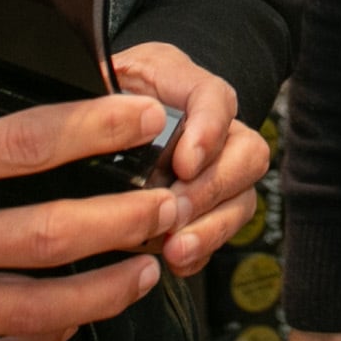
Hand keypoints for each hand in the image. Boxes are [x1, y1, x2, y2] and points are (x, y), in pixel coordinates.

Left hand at [111, 42, 271, 275]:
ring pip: (242, 198)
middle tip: (175, 210)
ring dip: (212, 228)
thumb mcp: (96, 80)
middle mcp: (212, 126)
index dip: (208, 131)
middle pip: (246, 153)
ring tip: (177, 248)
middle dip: (211, 189)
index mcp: (183, 84)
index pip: (215, 98)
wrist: (98, 120)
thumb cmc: (100, 98)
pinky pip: (222, 232)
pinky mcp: (206, 208)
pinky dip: (202, 250)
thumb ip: (99, 96)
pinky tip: (176, 260)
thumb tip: (94, 119)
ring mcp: (216, 168)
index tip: (184, 163)